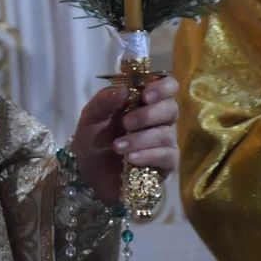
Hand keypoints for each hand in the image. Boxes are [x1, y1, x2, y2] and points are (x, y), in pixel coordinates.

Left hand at [69, 74, 179, 204]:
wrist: (89, 175)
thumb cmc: (93, 141)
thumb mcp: (90, 118)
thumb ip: (103, 101)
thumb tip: (123, 89)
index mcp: (143, 102)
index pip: (167, 86)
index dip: (162, 87)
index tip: (146, 95)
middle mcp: (159, 119)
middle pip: (171, 109)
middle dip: (148, 115)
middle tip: (126, 123)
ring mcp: (165, 142)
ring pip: (166, 134)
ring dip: (141, 138)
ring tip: (118, 146)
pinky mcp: (166, 164)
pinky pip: (167, 156)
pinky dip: (149, 155)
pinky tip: (132, 159)